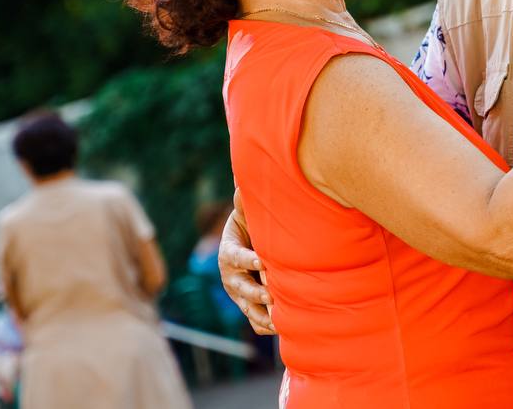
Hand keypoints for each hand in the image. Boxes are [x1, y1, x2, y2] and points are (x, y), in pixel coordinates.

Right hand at [218, 211, 275, 334]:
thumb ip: (243, 202)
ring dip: (263, 314)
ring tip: (279, 320)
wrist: (248, 244)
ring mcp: (239, 294)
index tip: (261, 260)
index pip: (236, 256)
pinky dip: (266, 326)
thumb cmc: (251, 225)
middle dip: (256, 291)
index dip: (248, 259)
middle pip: (240, 287)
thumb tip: (241, 184)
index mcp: (228, 252)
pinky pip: (255, 321)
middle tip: (271, 294)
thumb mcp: (245, 213)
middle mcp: (230, 276)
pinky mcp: (248, 306)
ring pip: (248, 308)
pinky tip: (283, 328)